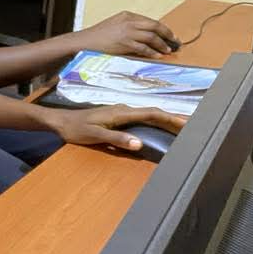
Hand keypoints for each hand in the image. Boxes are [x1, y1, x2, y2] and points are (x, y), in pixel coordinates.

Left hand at [50, 105, 187, 151]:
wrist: (60, 121)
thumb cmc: (75, 129)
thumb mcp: (95, 136)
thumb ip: (116, 139)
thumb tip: (139, 143)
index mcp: (121, 113)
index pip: (151, 114)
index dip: (169, 118)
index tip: (186, 123)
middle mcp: (124, 109)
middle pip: (153, 112)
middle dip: (172, 118)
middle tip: (192, 125)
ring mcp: (121, 112)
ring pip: (148, 114)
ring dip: (165, 119)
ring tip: (180, 126)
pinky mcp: (117, 117)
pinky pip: (141, 118)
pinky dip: (154, 121)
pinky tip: (158, 127)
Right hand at [77, 11, 178, 57]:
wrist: (84, 41)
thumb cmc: (98, 36)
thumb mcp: (115, 26)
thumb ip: (129, 28)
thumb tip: (146, 36)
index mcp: (127, 15)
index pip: (150, 21)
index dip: (163, 28)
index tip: (170, 35)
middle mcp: (129, 21)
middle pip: (155, 26)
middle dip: (167, 34)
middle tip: (175, 42)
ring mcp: (127, 32)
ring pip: (151, 37)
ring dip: (162, 44)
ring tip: (167, 50)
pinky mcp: (124, 43)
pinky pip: (143, 48)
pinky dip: (152, 52)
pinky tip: (157, 55)